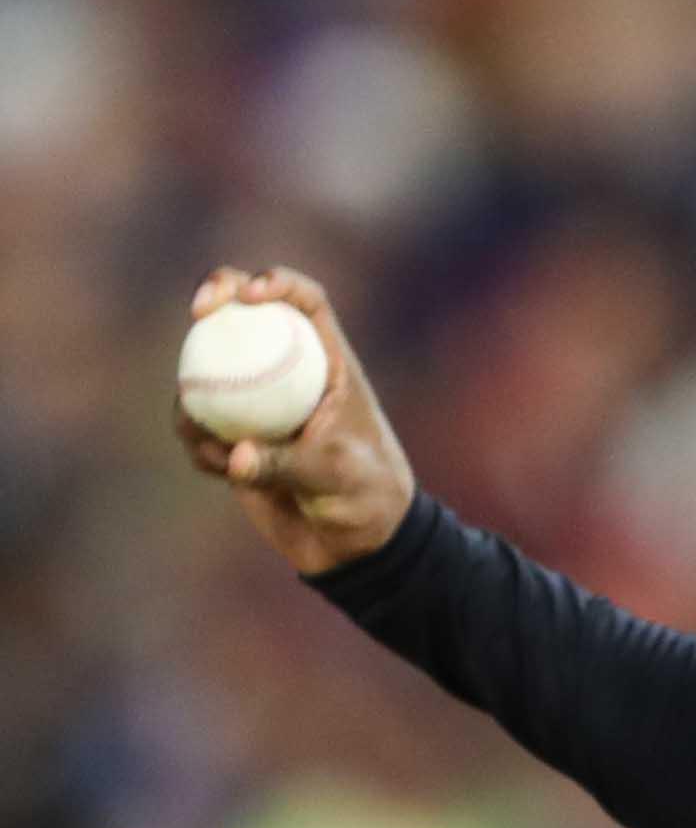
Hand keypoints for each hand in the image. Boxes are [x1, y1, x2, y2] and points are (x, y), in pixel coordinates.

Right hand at [173, 266, 416, 575]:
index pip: (305, 302)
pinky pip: (199, 428)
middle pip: (246, 315)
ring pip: (208, 371)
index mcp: (329, 364)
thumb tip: (235, 454)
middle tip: (201, 311)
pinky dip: (201, 444)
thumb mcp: (335, 476)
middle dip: (217, 295)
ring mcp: (257, 404)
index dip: (277, 282)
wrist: (354, 544)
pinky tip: (222, 469)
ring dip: (197, 393)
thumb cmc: (366, 498)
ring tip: (217, 442)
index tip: (250, 295)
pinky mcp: (234, 437)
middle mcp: (290, 374)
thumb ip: (285, 463)